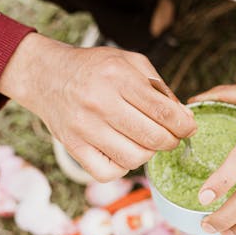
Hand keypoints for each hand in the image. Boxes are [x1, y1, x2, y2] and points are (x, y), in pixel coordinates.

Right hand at [0, 33, 195, 180]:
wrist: (46, 75)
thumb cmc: (95, 68)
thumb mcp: (130, 62)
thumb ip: (159, 88)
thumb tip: (184, 118)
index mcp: (118, 77)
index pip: (164, 112)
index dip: (184, 125)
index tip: (189, 128)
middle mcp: (100, 103)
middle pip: (153, 138)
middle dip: (171, 141)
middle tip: (171, 137)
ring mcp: (85, 128)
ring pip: (134, 158)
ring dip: (148, 154)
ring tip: (146, 142)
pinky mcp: (73, 147)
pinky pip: (108, 172)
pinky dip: (123, 167)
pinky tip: (123, 152)